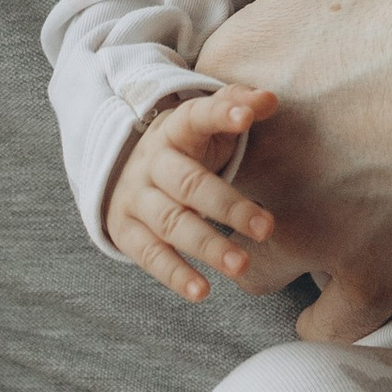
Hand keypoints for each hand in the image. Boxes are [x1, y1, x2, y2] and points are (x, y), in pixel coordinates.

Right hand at [102, 86, 284, 301]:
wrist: (123, 169)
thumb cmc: (184, 147)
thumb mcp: (204, 122)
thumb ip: (236, 105)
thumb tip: (269, 99)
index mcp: (174, 129)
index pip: (197, 116)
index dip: (221, 114)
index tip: (247, 118)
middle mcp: (151, 163)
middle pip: (189, 184)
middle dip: (228, 206)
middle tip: (267, 227)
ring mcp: (135, 199)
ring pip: (172, 224)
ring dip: (207, 246)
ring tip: (242, 265)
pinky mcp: (125, 231)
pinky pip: (150, 256)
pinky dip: (175, 275)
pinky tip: (202, 292)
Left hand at [146, 0, 391, 336]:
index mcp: (236, 77)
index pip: (180, 111)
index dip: (214, 107)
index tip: (258, 99)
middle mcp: (257, 165)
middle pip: (204, 195)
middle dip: (232, 182)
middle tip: (300, 154)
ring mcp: (314, 233)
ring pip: (247, 265)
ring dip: (269, 246)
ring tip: (318, 212)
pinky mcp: (377, 281)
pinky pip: (320, 327)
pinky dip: (331, 307)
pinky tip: (356, 266)